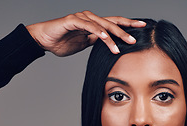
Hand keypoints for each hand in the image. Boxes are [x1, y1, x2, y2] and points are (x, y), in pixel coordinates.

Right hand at [26, 11, 145, 56]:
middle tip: (137, 37)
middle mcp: (90, 18)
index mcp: (94, 24)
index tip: (142, 27)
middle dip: (126, 30)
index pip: (114, 24)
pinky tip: (107, 38)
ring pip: (102, 25)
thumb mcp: (83, 44)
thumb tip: (107, 44)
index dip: (128, 25)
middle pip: (112, 23)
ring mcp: (82, 18)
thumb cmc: (62, 42)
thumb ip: (95, 42)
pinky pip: (88, 27)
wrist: (44, 40)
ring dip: (114, 35)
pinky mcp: (73, 21)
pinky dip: (98, 32)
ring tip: (124, 43)